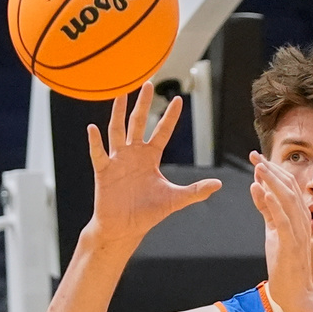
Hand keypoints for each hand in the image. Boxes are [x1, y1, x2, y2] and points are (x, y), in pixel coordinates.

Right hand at [86, 83, 220, 246]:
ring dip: (118, 113)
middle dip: (142, 104)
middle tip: (147, 83)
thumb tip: (219, 184)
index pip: (162, 132)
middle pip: (137, 123)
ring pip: (117, 130)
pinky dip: (95, 141)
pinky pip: (98, 153)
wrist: (125, 228)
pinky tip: (93, 128)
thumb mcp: (175, 200)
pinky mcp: (104, 171)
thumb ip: (196, 191)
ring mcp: (117, 160)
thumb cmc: (148, 213)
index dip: (170, 116)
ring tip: (120, 94)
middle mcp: (134, 154)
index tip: (179, 99)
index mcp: (150, 157)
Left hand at [248, 151, 312, 311]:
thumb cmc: (286, 265)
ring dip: (272, 181)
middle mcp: (302, 221)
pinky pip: (282, 220)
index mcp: (299, 217)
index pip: (288, 187)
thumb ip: (267, 211)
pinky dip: (272, 203)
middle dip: (271, 170)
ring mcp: (298, 233)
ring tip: (258, 167)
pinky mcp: (291, 245)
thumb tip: (257, 188)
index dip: (273, 170)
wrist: (297, 294)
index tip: (258, 158)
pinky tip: (262, 190)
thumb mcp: (274, 233)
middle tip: (255, 155)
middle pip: (289, 188)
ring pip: (287, 200)